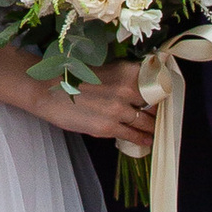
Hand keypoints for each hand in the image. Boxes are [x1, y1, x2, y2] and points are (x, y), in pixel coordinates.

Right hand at [19, 55, 158, 152]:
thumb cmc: (73, 76)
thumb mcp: (105, 69)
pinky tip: (147, 141)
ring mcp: (118, 110)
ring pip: (146, 122)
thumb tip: (142, 89)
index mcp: (128, 72)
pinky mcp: (108, 127)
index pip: (158, 85)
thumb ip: (125, 78)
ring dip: (152, 127)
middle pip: (154, 105)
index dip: (162, 94)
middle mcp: (127, 90)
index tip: (164, 100)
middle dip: (158, 112)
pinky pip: (132, 136)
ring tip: (156, 131)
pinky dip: (142, 139)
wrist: (47, 89)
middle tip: (161, 117)